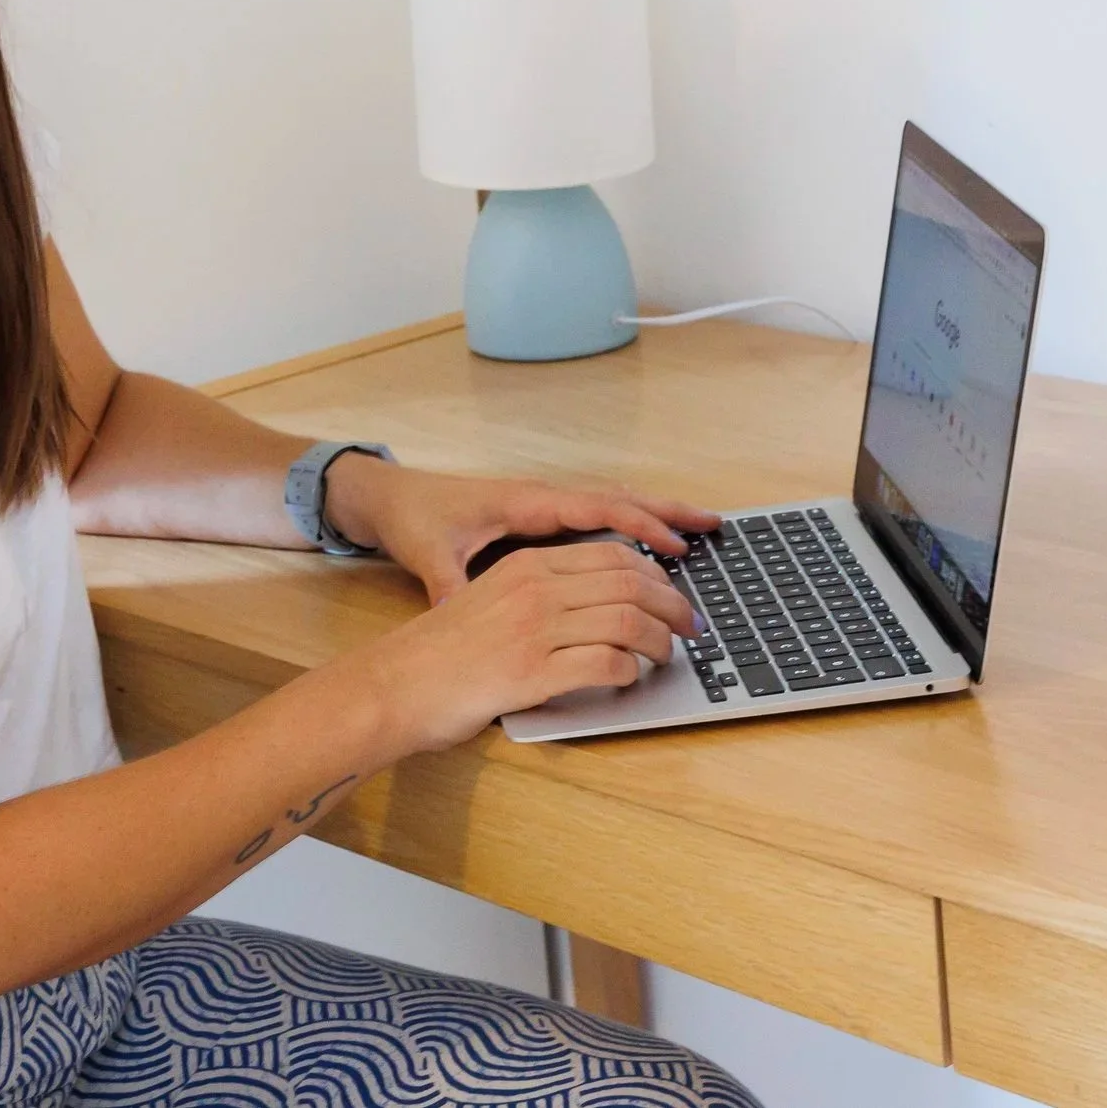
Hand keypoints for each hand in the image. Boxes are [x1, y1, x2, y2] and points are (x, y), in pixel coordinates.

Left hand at [323, 456, 720, 603]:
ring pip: (613, 505)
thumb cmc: (415, 520)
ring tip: (700, 531)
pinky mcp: (540, 519)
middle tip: (715, 524)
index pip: (596, 508)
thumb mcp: (429, 554)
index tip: (675, 543)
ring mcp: (544, 506)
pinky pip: (598, 517)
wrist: (391, 499)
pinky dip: (631, 523)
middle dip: (667, 511)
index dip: (638, 524)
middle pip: (619, 498)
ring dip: (655, 515)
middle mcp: (542, 499)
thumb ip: (448, 582)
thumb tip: (460, 609)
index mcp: (526, 504)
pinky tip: (651, 543)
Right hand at [336, 539, 700, 753]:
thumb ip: (539, 596)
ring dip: (659, 639)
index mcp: (526, 565)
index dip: (654, 574)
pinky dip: (629, 671)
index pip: (611, 555)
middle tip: (689, 626)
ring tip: (665, 655)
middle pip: (629, 581)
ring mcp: (534, 629)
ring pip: (626, 620)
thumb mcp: (490, 600)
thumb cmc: (439, 652)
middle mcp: (534, 589)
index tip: (672, 593)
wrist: (394, 685)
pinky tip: (629, 678)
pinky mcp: (532, 671)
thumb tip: (596, 608)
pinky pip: (605, 663)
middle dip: (671, 604)